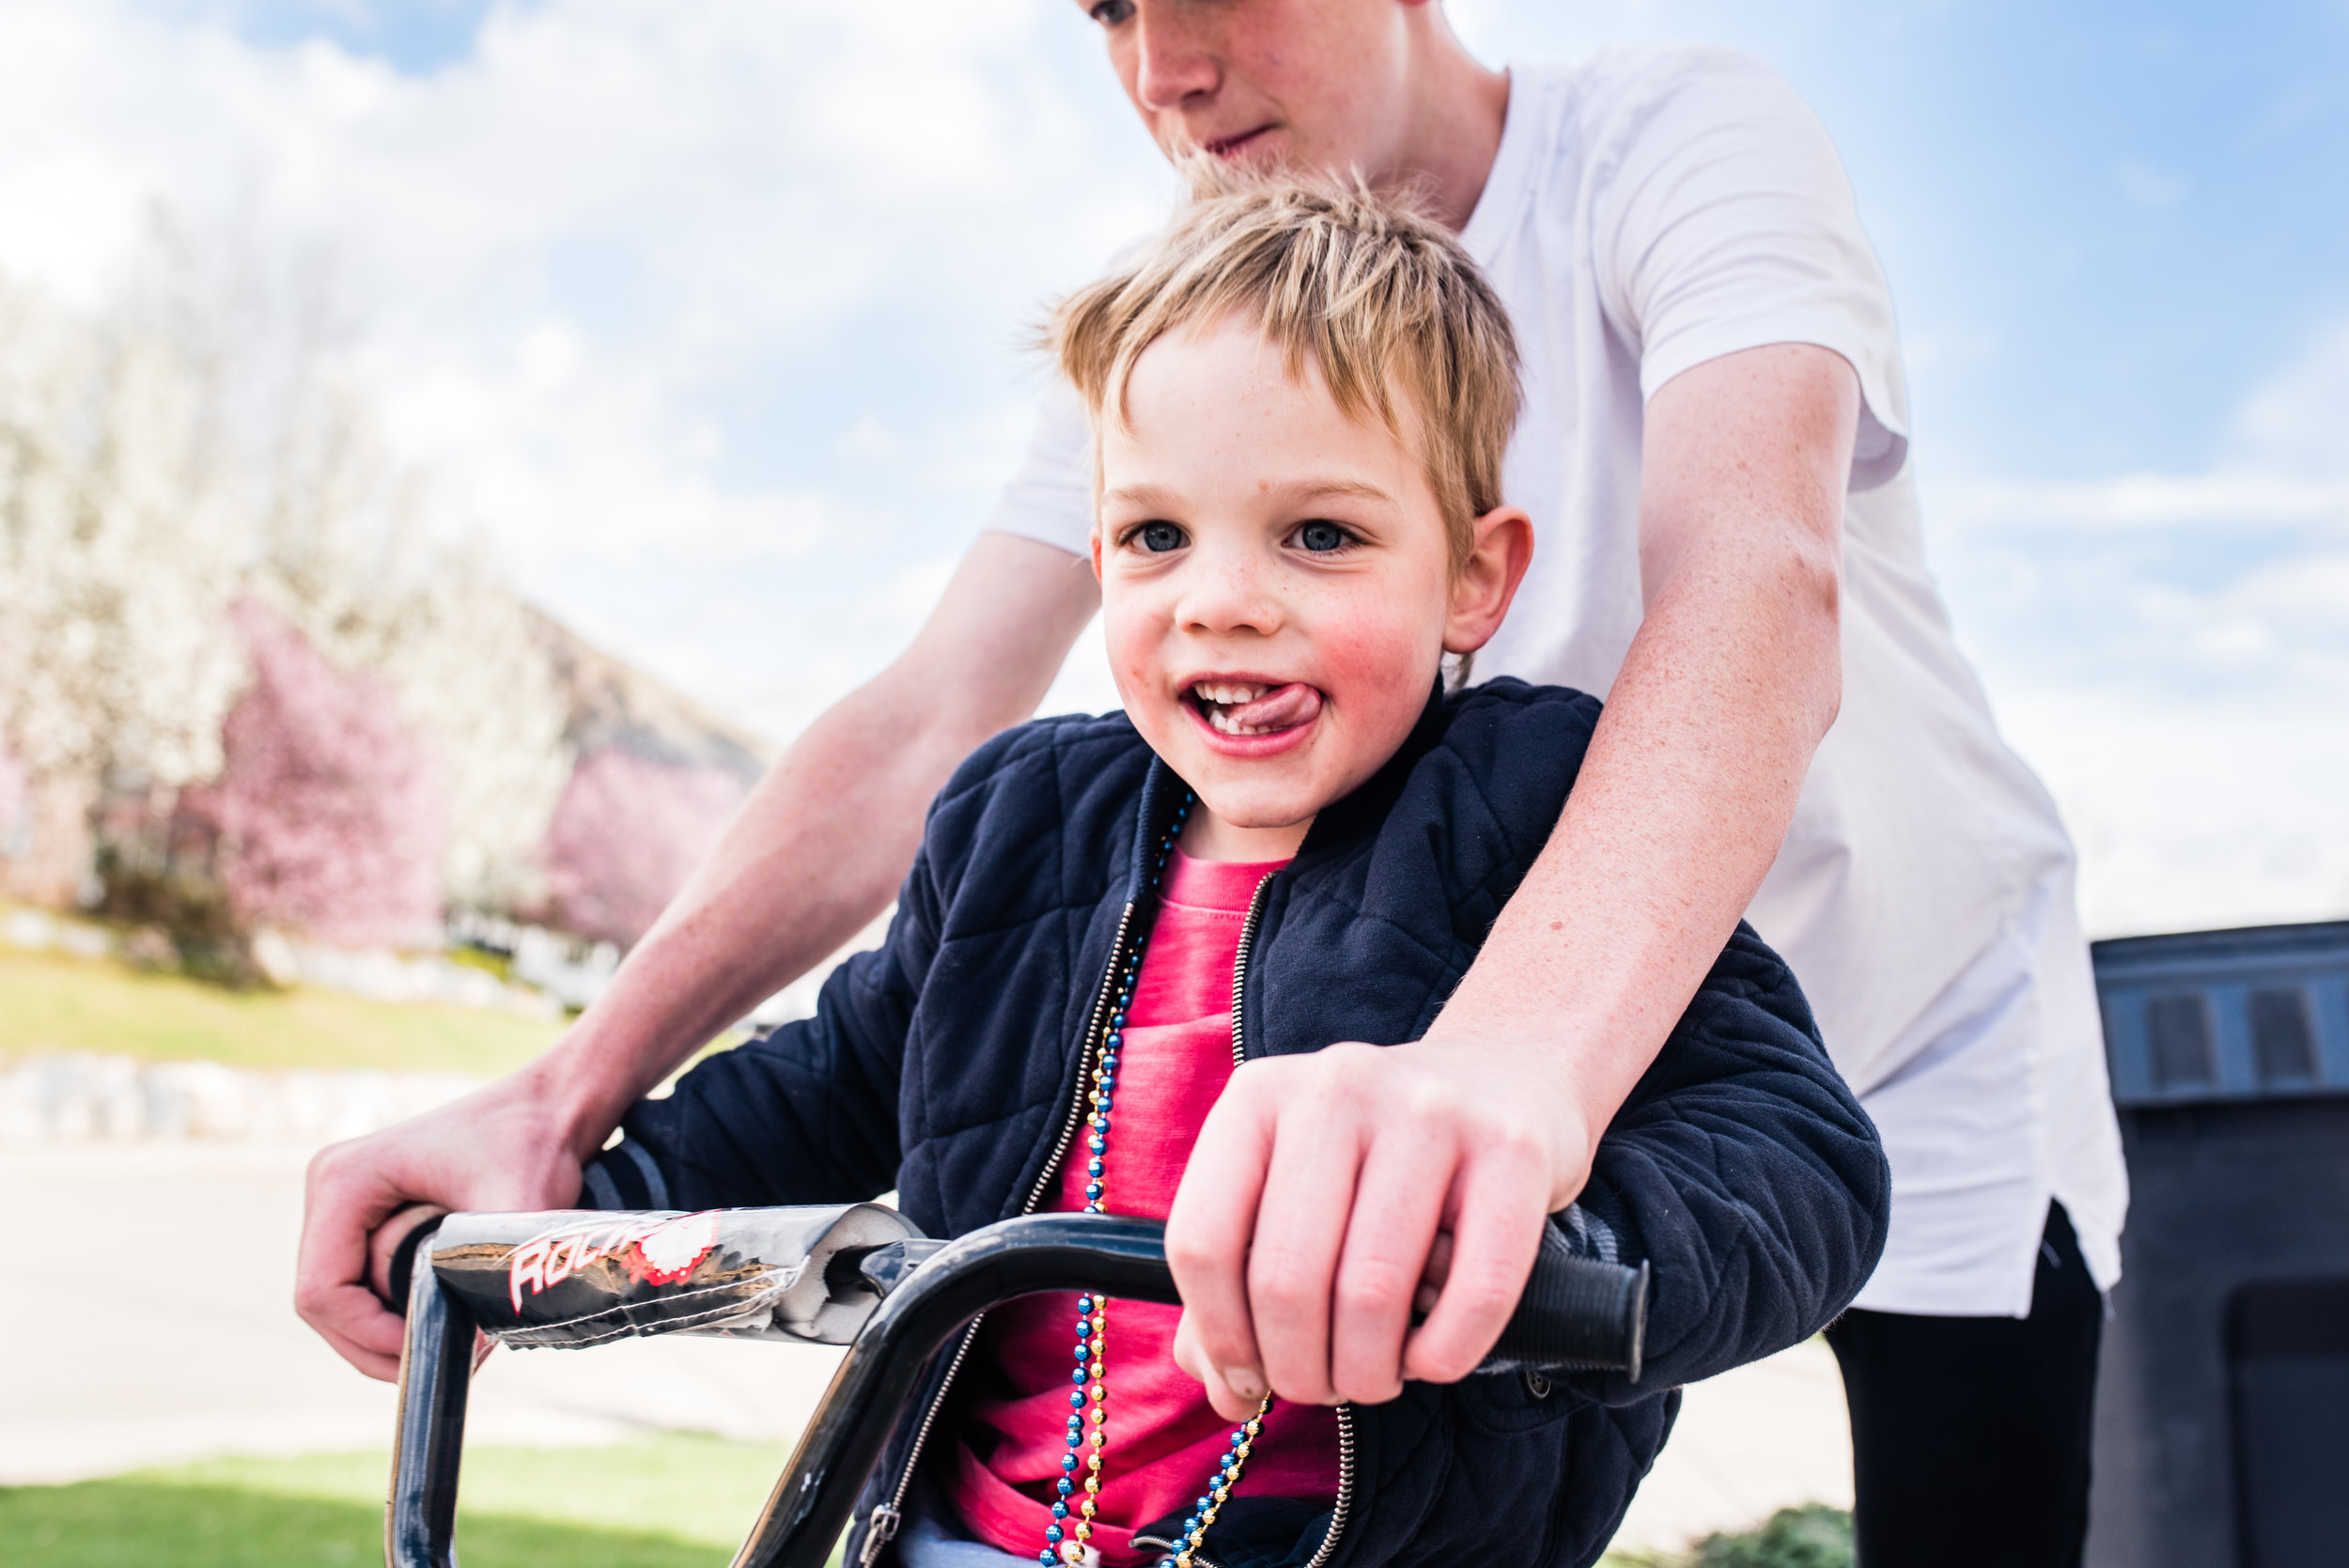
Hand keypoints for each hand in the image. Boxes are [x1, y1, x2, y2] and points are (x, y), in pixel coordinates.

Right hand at [295, 1063, 596, 1380]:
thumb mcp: (518, 1210)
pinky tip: (452, 1316)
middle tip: (446, 1363)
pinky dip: (401, 1311)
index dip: (367, 1336)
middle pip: (325, 1305)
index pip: (322, 1291)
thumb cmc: (534, 1143)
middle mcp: (332, 1190)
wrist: (551, 1107)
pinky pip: (366, 1285)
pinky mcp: (368, 1218)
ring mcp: (346, 1205)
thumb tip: (471, 1352)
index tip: (427, 1352)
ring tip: (459, 1339)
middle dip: (379, 1344)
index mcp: (345, 1180)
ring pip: (345, 1301)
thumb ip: (492, 1275)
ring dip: (392, 1332)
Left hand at [1164, 1036, 1593, 1418]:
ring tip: (1375, 1376)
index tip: (1249, 1378)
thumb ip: (1238, 1288)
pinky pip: (1474, 1292)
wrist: (1502, 1079)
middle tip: (1323, 1387)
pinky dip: (1443, 1355)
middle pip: (1286, 1279)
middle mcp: (1337, 1089)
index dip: (1221, 1336)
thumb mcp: (1289, 1195)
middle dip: (1299, 1369)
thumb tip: (1226, 1391)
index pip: (1203, 1242)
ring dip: (1367, 1372)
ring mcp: (1429, 1111)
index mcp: (1258, 1097)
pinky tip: (1432, 1359)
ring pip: (1372, 1293)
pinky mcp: (1512, 1149)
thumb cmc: (1375, 1163)